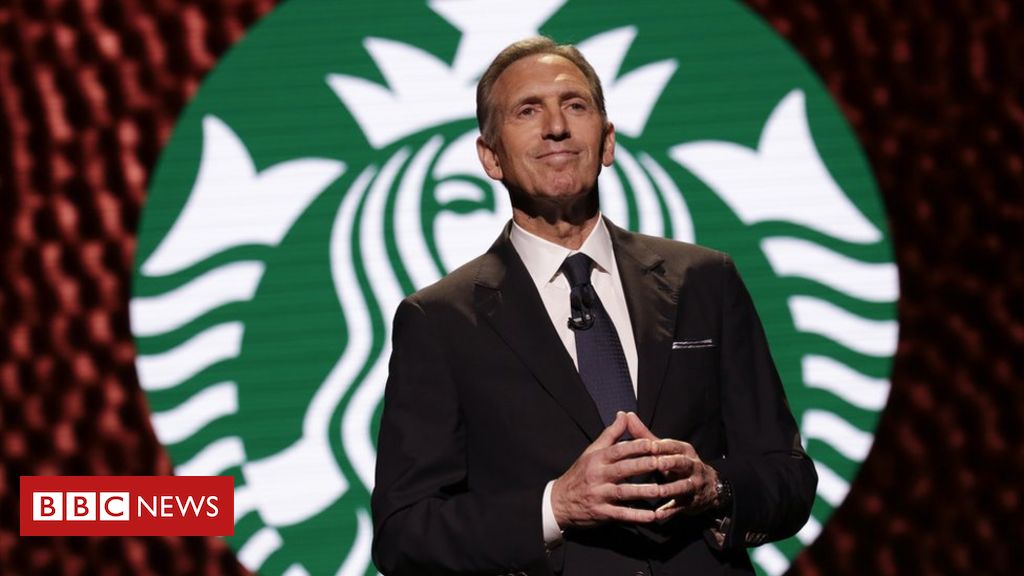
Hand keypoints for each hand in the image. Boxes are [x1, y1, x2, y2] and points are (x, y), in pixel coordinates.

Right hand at [551, 412, 682, 528]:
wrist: (559, 501)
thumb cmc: (580, 474)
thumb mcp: (592, 451)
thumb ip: (610, 434)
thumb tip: (623, 414)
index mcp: (597, 459)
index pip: (618, 450)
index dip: (636, 446)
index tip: (654, 444)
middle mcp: (598, 476)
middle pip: (623, 469)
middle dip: (643, 465)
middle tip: (663, 462)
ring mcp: (599, 495)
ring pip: (623, 492)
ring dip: (643, 491)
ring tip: (661, 490)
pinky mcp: (601, 513)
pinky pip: (621, 514)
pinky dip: (637, 516)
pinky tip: (653, 516)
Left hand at [623, 413, 720, 514]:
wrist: (708, 487)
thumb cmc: (676, 465)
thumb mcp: (665, 450)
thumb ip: (644, 435)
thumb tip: (626, 415)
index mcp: (683, 451)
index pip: (671, 446)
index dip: (660, 446)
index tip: (647, 445)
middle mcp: (692, 465)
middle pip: (681, 463)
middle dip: (670, 463)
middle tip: (657, 464)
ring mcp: (694, 484)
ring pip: (683, 486)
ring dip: (671, 489)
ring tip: (658, 492)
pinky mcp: (691, 502)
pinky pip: (680, 507)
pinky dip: (669, 511)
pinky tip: (658, 515)